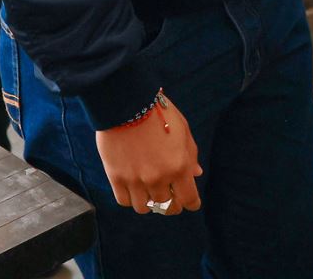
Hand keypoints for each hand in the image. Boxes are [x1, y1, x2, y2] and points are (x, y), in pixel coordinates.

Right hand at [95, 94, 202, 216]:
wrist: (128, 103)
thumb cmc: (159, 114)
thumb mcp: (183, 131)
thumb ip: (190, 156)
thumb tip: (196, 174)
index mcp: (179, 167)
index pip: (189, 200)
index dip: (192, 203)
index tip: (190, 202)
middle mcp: (158, 178)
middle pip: (167, 207)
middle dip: (172, 205)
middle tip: (170, 197)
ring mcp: (136, 180)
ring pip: (145, 208)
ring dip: (150, 202)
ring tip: (150, 191)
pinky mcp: (116, 177)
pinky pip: (125, 201)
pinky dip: (131, 198)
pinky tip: (134, 188)